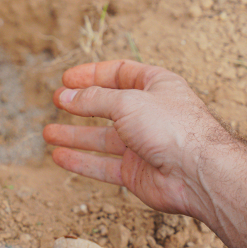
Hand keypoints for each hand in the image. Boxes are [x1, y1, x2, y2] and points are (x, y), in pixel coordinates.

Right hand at [43, 60, 229, 217]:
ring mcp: (143, 145)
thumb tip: (65, 96)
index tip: (66, 79)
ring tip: (47, 132)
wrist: (199, 174)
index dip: (92, 74)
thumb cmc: (172, 127)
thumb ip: (93, 99)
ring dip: (74, 135)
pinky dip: (81, 161)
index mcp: (156, 86)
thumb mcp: (127, 102)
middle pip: (108, 106)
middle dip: (81, 104)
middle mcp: (150, 114)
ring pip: (102, 138)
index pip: (119, 73)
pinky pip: (103, 166)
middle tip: (57, 101)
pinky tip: (60, 156)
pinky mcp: (137, 173)